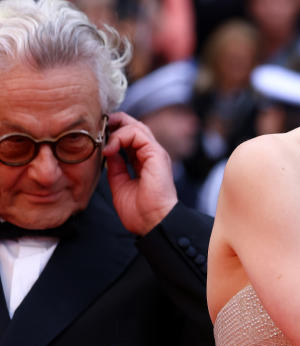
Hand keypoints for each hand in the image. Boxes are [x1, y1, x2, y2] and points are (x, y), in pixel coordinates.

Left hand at [103, 112, 177, 235]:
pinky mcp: (157, 154)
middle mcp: (151, 155)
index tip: (97, 140)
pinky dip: (120, 137)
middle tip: (97, 129)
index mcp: (144, 162)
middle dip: (115, 123)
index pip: (130, 137)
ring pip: (136, 126)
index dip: (113, 133)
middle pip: (135, 126)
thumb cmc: (140, 211)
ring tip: (103, 142)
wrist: (152, 222)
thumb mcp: (119, 183)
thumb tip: (107, 150)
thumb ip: (115, 166)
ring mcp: (155, 153)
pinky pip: (138, 133)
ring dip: (116, 129)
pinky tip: (110, 149)